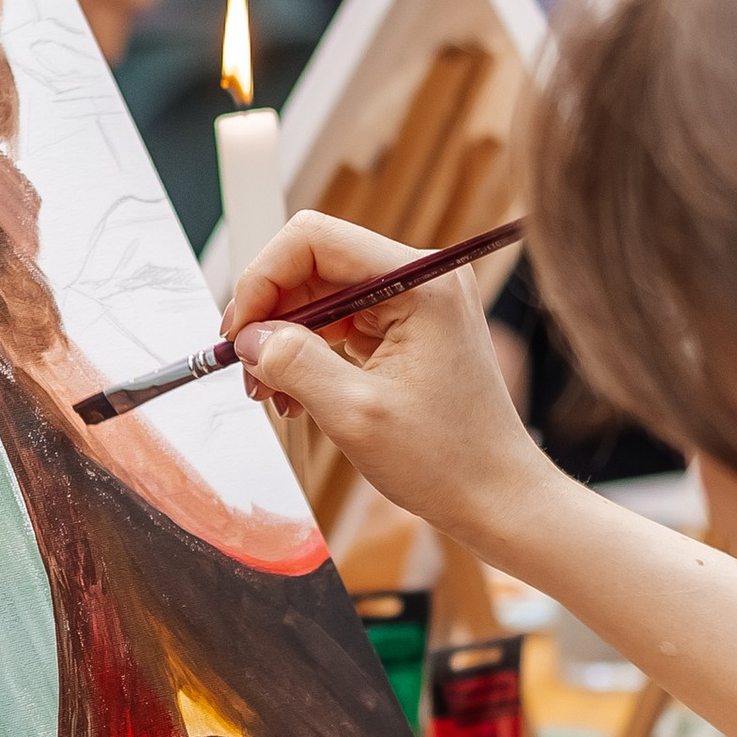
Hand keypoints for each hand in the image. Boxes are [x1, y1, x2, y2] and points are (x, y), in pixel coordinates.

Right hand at [226, 212, 543, 552]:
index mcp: (421, 283)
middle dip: (271, 314)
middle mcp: (422, 280)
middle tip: (247, 368)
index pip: (315, 240)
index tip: (239, 329)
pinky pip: (340, 323)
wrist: (496, 496)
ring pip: (321, 296)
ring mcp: (416, 303)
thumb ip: (296, 364)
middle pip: (314, 265)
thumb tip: (251, 337)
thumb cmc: (449, 461)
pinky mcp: (408, 329)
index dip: (263, 278)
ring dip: (286, 339)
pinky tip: (296, 394)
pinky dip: (310, 354)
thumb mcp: (356, 414)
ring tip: (270, 391)